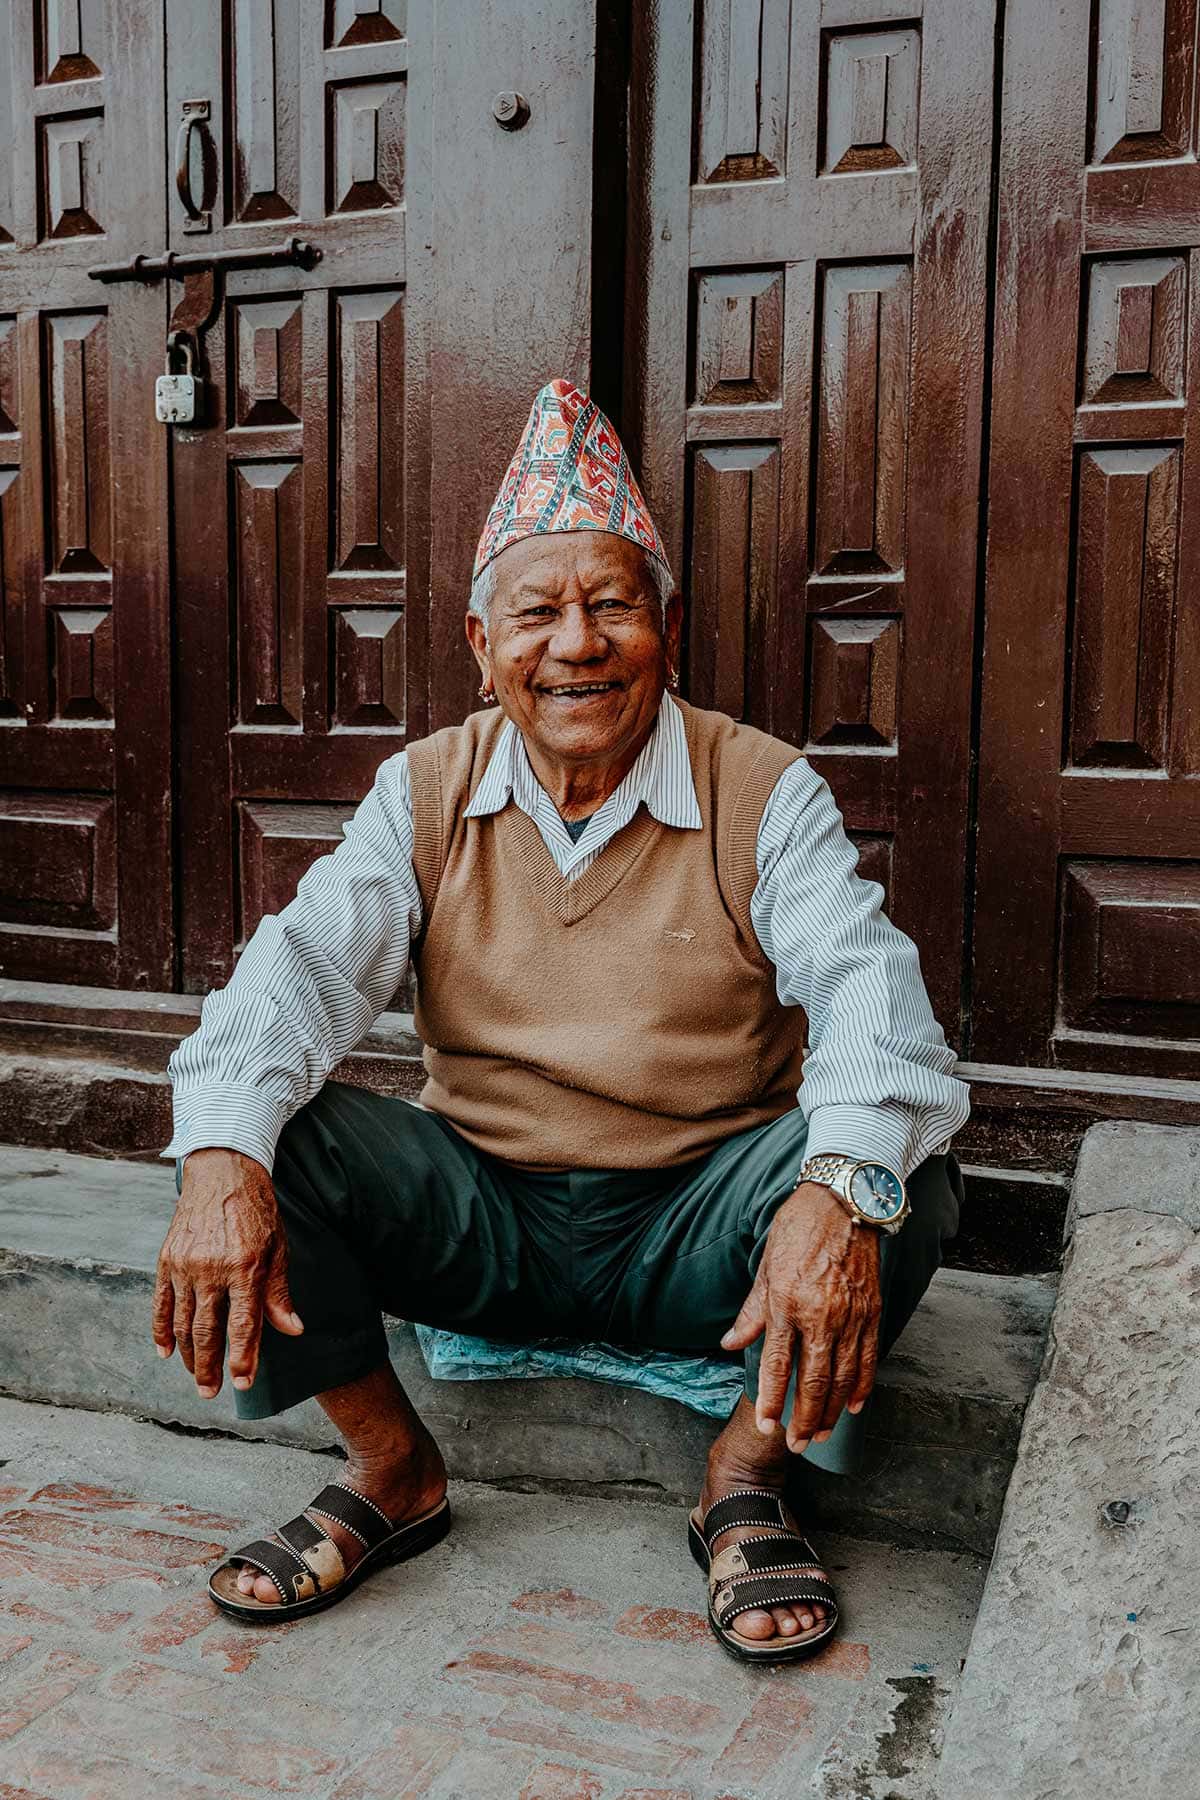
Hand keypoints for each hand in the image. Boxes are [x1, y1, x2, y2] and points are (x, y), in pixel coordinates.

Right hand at [151, 1148, 302, 1398]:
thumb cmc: (258, 1211)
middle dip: (209, 1367)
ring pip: (182, 1323)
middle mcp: (212, 1269)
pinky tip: (166, 1352)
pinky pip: (160, 1304)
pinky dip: (161, 1331)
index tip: (242, 1383)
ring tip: (197, 1377)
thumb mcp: (278, 1247)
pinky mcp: (167, 1260)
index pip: (243, 1324)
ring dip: (188, 1355)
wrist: (223, 1171)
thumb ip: (279, 1293)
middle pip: (206, 1331)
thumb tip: (292, 1330)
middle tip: (210, 1394)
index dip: (242, 1358)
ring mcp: (186, 1266)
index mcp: (246, 1267)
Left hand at [721, 1181, 880, 1452]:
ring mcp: (850, 1315)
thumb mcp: (765, 1267)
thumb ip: (751, 1312)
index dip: (771, 1400)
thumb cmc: (798, 1229)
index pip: (776, 1365)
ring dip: (833, 1411)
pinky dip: (863, 1385)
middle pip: (814, 1381)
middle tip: (799, 1445)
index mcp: (786, 1303)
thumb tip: (730, 1342)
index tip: (767, 1424)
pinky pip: (869, 1357)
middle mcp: (820, 1315)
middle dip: (806, 1419)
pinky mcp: (872, 1311)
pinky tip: (856, 1405)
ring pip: (843, 1376)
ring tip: (824, 1433)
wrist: (844, 1200)